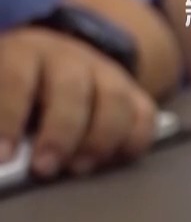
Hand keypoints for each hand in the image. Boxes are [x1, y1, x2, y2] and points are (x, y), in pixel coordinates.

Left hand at [0, 27, 159, 177]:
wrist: (62, 62)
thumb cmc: (21, 87)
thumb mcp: (0, 89)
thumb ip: (3, 114)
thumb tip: (4, 154)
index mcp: (26, 53)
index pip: (17, 80)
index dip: (9, 118)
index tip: (4, 157)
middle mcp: (70, 58)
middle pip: (72, 90)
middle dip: (59, 135)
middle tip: (44, 169)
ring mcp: (108, 74)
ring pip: (114, 102)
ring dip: (98, 141)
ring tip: (79, 169)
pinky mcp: (135, 94)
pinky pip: (144, 116)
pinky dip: (134, 142)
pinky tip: (113, 161)